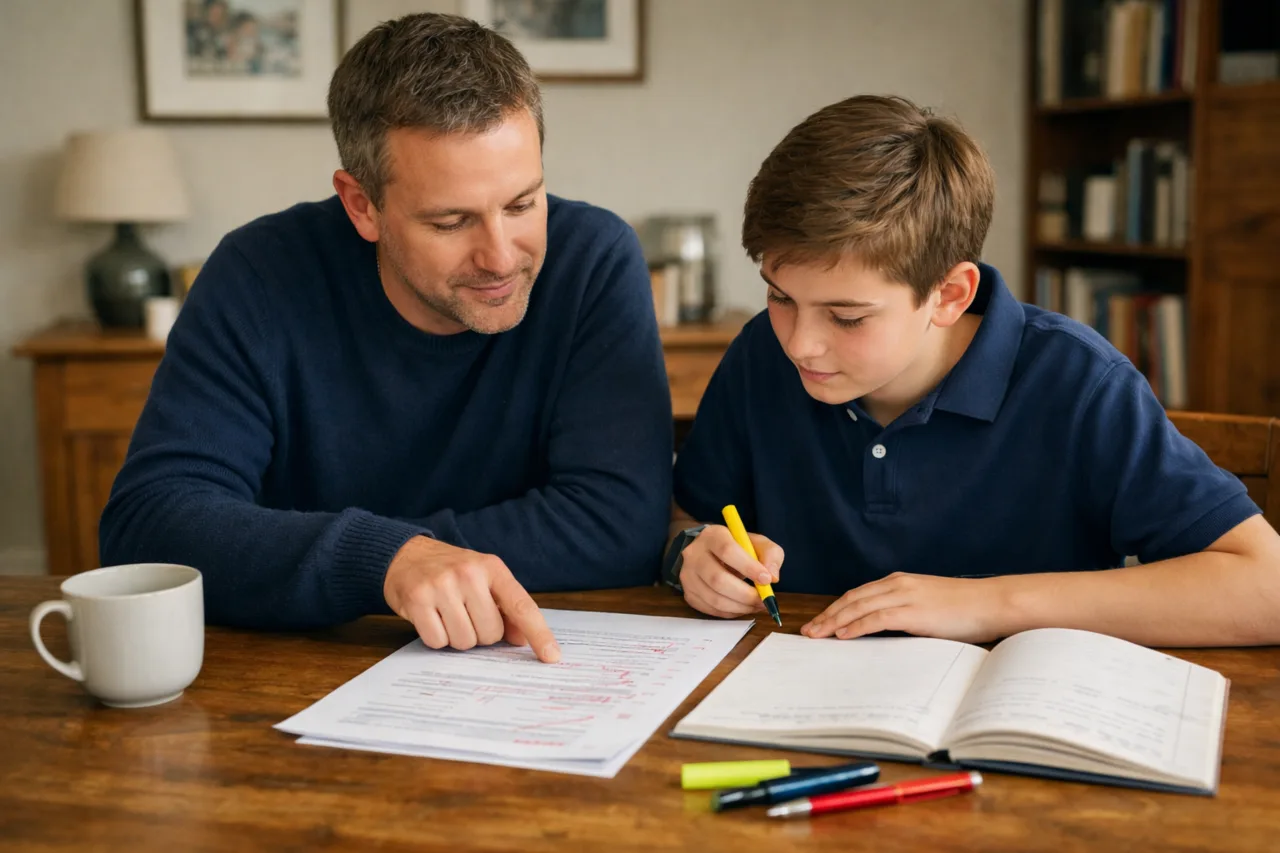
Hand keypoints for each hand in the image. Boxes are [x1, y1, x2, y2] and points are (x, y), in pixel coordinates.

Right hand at [384, 536, 559, 661]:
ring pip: (465, 641)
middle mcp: (469, 574)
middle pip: (490, 633)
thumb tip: (522, 639)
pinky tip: (431, 618)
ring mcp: (442, 586)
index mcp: (492, 568)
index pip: (522, 606)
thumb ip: (506, 608)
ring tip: (447, 614)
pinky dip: (436, 637)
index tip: (552, 656)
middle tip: (466, 614)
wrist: (406, 554)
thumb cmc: (451, 571)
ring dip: (458, 637)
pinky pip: (437, 641)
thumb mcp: (483, 580)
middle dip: (481, 633)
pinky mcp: (417, 600)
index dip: (539, 634)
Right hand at [679, 525, 782, 618]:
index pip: (727, 551)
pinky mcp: (689, 593)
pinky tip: (742, 606)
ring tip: (756, 605)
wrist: (710, 552)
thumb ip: (770, 555)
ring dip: (740, 606)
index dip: (748, 567)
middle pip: (718, 579)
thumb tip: (772, 577)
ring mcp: (688, 575)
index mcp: (712, 535)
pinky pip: (711, 609)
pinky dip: (731, 612)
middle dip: (746, 594)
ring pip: (714, 599)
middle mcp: (695, 554)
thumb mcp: (757, 543)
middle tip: (764, 600)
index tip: (767, 580)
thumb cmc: (737, 548)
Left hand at [802, 573, 1007, 642]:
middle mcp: (897, 584)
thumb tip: (887, 630)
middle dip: (827, 615)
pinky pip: (876, 619)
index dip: (836, 608)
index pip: (858, 595)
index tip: (820, 621)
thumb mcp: (929, 606)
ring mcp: (905, 596)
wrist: (992, 602)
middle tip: (808, 631)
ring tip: (817, 635)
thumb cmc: (966, 608)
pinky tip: (842, 635)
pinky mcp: (913, 611)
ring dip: (834, 622)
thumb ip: (906, 613)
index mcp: (900, 582)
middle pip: (852, 599)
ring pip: (858, 607)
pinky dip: (856, 626)